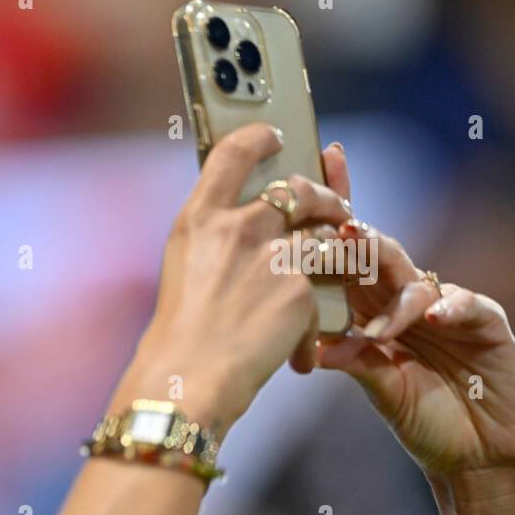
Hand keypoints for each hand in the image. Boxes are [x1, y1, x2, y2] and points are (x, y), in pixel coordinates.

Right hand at [119, 123, 352, 431]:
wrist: (187, 379)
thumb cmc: (178, 336)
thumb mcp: (184, 270)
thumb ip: (214, 240)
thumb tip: (245, 229)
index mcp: (198, 220)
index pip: (232, 153)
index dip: (258, 136)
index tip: (274, 134)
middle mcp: (236, 228)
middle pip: (298, 189)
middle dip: (323, 197)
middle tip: (330, 208)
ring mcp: (272, 256)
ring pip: (327, 236)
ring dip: (336, 254)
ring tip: (331, 278)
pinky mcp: (300, 290)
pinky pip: (324, 293)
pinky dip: (311, 325)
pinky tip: (294, 350)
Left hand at [312, 145, 514, 480]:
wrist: (474, 452)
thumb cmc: (421, 415)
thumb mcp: (376, 386)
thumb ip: (351, 361)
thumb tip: (314, 347)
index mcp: (372, 307)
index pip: (349, 256)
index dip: (336, 216)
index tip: (313, 177)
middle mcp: (405, 299)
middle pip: (380, 253)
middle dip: (360, 240)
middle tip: (342, 234)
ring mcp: (446, 307)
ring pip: (415, 278)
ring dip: (393, 298)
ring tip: (380, 328)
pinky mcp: (484, 322)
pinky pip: (466, 304)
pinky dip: (448, 308)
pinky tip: (432, 317)